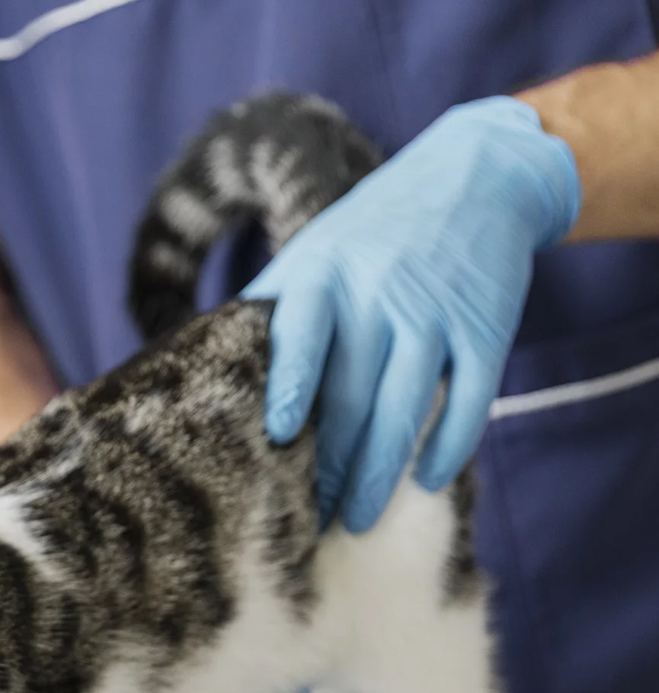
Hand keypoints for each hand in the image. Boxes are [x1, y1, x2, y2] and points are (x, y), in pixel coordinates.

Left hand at [245, 97, 579, 531]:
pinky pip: (470, 401)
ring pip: (408, 409)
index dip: (293, 388)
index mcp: (324, 276)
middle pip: (354, 396)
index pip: (304, 337)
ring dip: (381, 473)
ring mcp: (437, 314)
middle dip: (332, 465)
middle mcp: (380, 295)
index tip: (280, 436)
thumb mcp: (313, 255)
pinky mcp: (486, 330)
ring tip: (355, 518)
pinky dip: (448, 448)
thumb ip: (271, 312)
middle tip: (310, 517)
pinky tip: (424, 481)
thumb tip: (207, 377)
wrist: (474, 175)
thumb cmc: (368, 235)